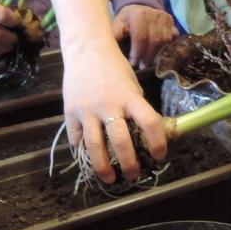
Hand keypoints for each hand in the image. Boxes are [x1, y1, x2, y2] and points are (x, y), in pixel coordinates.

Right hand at [60, 39, 164, 183]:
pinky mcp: (70, 112)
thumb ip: (136, 109)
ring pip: (95, 147)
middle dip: (129, 164)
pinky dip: (82, 151)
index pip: (150, 123)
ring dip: (103, 167)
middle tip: (134, 176)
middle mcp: (108, 105)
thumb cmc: (114, 69)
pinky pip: (76, 138)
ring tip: (110, 179)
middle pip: (121, 142)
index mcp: (130, 97)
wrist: (86, 51)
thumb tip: (146, 135)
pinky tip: (89, 158)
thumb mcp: (132, 86)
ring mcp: (87, 110)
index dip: (158, 142)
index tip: (160, 156)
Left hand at [112, 4, 176, 69]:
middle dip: (147, 56)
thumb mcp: (116, 26)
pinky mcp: (172, 22)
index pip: (141, 37)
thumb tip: (110, 53)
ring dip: (156, 53)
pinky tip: (157, 51)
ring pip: (164, 40)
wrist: (138, 9)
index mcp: (138, 14)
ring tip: (147, 61)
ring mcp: (165, 18)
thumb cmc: (125, 21)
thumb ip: (114, 37)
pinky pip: (173, 37)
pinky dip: (166, 46)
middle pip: (154, 40)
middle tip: (141, 66)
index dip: (138, 53)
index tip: (133, 63)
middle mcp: (154, 14)